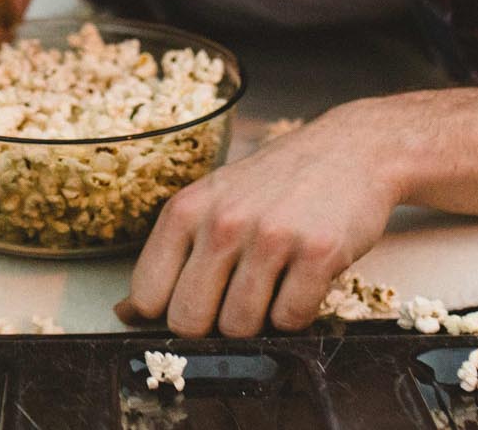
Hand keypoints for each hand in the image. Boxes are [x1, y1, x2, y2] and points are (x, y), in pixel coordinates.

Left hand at [116, 102, 402, 335]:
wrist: (351, 149)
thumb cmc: (275, 182)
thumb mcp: (212, 201)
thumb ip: (172, 254)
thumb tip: (126, 313)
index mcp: (187, 209)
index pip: (148, 295)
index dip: (167, 313)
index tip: (191, 305)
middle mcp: (223, 221)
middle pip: (190, 321)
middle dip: (212, 325)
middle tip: (237, 297)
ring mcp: (270, 237)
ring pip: (240, 328)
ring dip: (259, 320)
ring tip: (274, 282)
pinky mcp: (317, 253)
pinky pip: (291, 320)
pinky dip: (298, 313)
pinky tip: (302, 280)